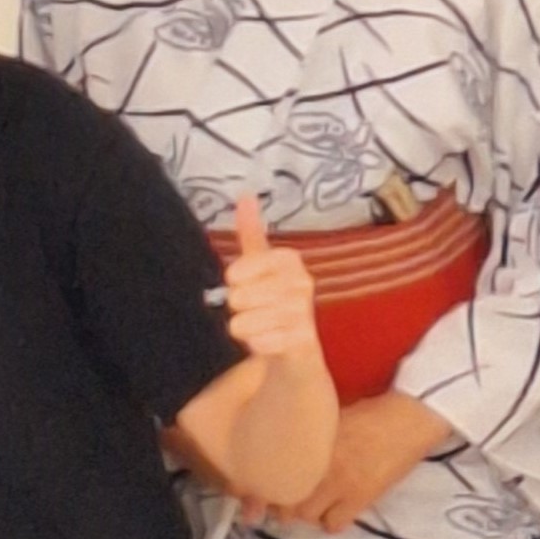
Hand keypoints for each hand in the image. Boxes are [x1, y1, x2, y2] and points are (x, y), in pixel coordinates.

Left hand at [223, 194, 318, 365]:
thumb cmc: (273, 297)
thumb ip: (250, 231)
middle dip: (238, 306)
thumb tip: (245, 194)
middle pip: (240, 297)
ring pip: (246, 322)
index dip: (236, 276)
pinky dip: (257, 344)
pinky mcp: (303, 340)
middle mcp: (301, 283)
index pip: (245, 267)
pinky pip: (260, 343)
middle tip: (250, 307)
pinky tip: (267, 340)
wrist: (297, 344)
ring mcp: (303, 312)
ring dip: (245, 327)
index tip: (236, 280)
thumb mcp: (261, 262)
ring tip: (257, 324)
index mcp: (289, 260)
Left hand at [274, 391, 455, 533]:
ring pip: (306, 515)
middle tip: (288, 500)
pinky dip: (330, 522)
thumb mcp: (328, 417)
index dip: (266, 485)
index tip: (266, 487)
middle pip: (285, 500)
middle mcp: (318, 464)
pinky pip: (333, 524)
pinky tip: (334, 511)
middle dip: (283, 504)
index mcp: (308, 441)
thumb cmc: (369, 410)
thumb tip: (284, 447)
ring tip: (312, 505)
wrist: (409, 418)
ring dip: (306, 513)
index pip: (273, 473)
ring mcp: (339, 484)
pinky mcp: (360, 498)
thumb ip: (307, 435)